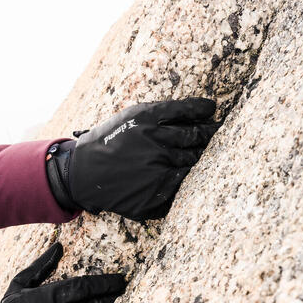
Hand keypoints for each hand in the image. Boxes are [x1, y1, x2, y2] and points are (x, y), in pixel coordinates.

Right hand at [48, 98, 218, 221]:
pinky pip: (183, 185)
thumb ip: (160, 114)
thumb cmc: (109, 142)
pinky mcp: (156, 193)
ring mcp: (156, 170)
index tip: (213, 109)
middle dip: (210, 133)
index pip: (187, 111)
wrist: (83, 174)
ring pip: (193, 162)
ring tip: (205, 151)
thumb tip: (199, 110)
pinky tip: (190, 172)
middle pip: (196, 137)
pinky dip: (189, 178)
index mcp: (147, 120)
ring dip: (202, 156)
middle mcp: (154, 143)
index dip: (203, 110)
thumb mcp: (130, 118)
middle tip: (219, 131)